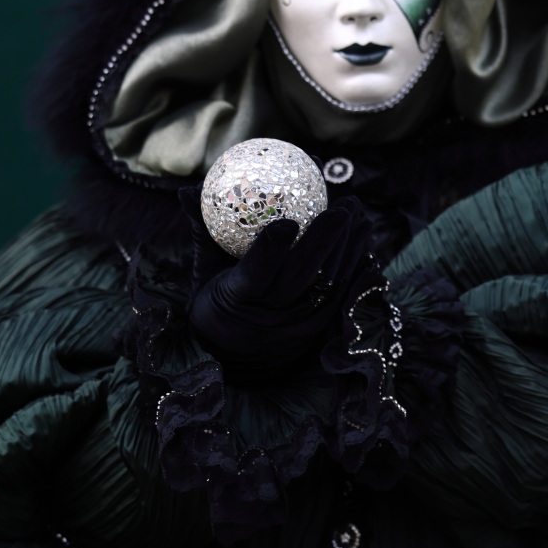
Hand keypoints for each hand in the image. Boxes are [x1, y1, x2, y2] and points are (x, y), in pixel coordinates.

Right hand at [183, 189, 375, 379]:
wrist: (238, 357)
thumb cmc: (216, 301)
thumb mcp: (204, 272)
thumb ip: (201, 232)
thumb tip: (185, 190)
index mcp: (235, 299)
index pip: (255, 276)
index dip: (270, 252)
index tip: (286, 222)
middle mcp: (270, 313)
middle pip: (302, 277)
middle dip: (324, 241)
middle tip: (340, 207)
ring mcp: (299, 319)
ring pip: (327, 281)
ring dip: (346, 245)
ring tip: (355, 209)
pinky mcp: (321, 321)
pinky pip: (341, 286)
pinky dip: (354, 257)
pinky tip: (363, 229)